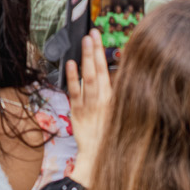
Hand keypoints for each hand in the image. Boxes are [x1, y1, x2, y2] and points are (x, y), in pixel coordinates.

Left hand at [63, 30, 112, 187]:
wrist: (98, 157)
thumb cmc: (109, 135)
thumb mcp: (118, 114)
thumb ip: (115, 94)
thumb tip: (111, 73)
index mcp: (114, 99)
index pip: (108, 71)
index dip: (104, 53)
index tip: (101, 38)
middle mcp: (102, 100)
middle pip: (99, 70)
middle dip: (96, 50)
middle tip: (92, 32)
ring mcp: (89, 105)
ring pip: (88, 78)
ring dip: (87, 58)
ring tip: (85, 41)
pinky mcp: (77, 112)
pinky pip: (75, 92)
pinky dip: (72, 77)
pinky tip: (71, 63)